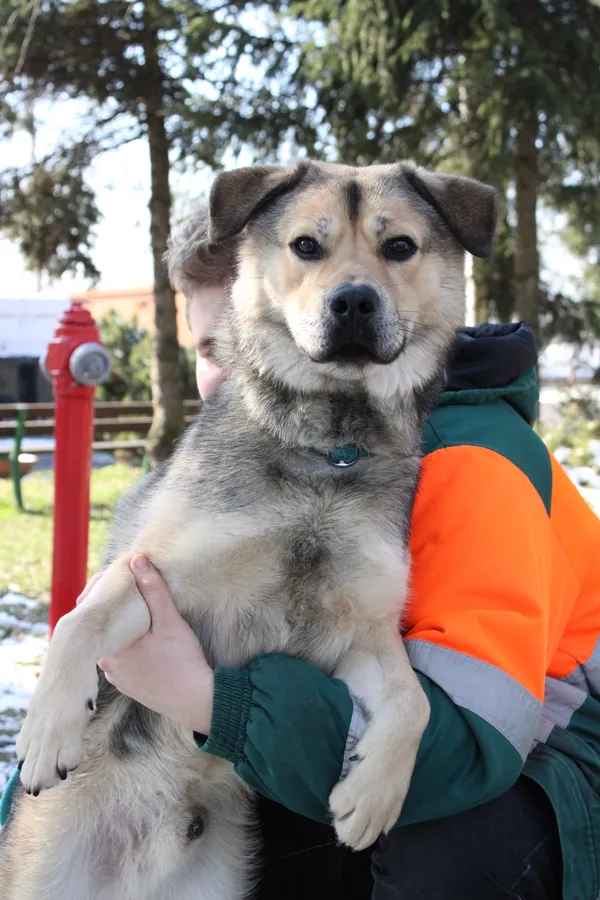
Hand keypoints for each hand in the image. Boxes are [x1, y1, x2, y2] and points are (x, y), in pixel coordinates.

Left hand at [97, 554, 213, 733]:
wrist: (196, 701)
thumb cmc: (182, 662)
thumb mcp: (169, 621)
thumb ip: (152, 589)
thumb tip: (137, 559)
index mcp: (108, 647)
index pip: (94, 610)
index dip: (104, 588)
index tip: (118, 574)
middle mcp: (105, 664)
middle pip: (103, 626)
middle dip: (115, 606)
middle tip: (129, 586)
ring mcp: (116, 677)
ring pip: (113, 642)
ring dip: (122, 626)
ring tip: (137, 608)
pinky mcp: (128, 685)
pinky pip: (122, 657)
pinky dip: (129, 644)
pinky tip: (144, 637)